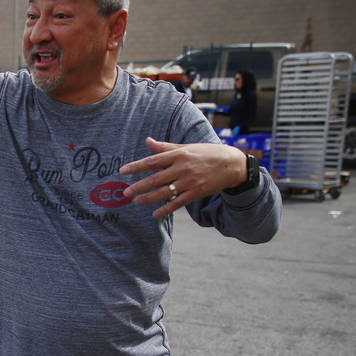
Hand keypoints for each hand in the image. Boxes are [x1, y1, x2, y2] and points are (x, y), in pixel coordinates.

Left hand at [120, 137, 249, 218]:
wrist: (232, 164)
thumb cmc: (206, 153)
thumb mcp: (186, 147)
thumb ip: (165, 147)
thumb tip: (147, 141)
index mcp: (178, 155)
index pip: (153, 161)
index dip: (137, 166)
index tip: (123, 171)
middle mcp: (182, 168)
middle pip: (155, 179)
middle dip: (139, 187)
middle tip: (126, 192)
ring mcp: (189, 181)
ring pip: (164, 192)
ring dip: (148, 198)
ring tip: (136, 201)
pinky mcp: (196, 192)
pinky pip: (177, 203)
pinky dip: (165, 209)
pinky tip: (155, 213)